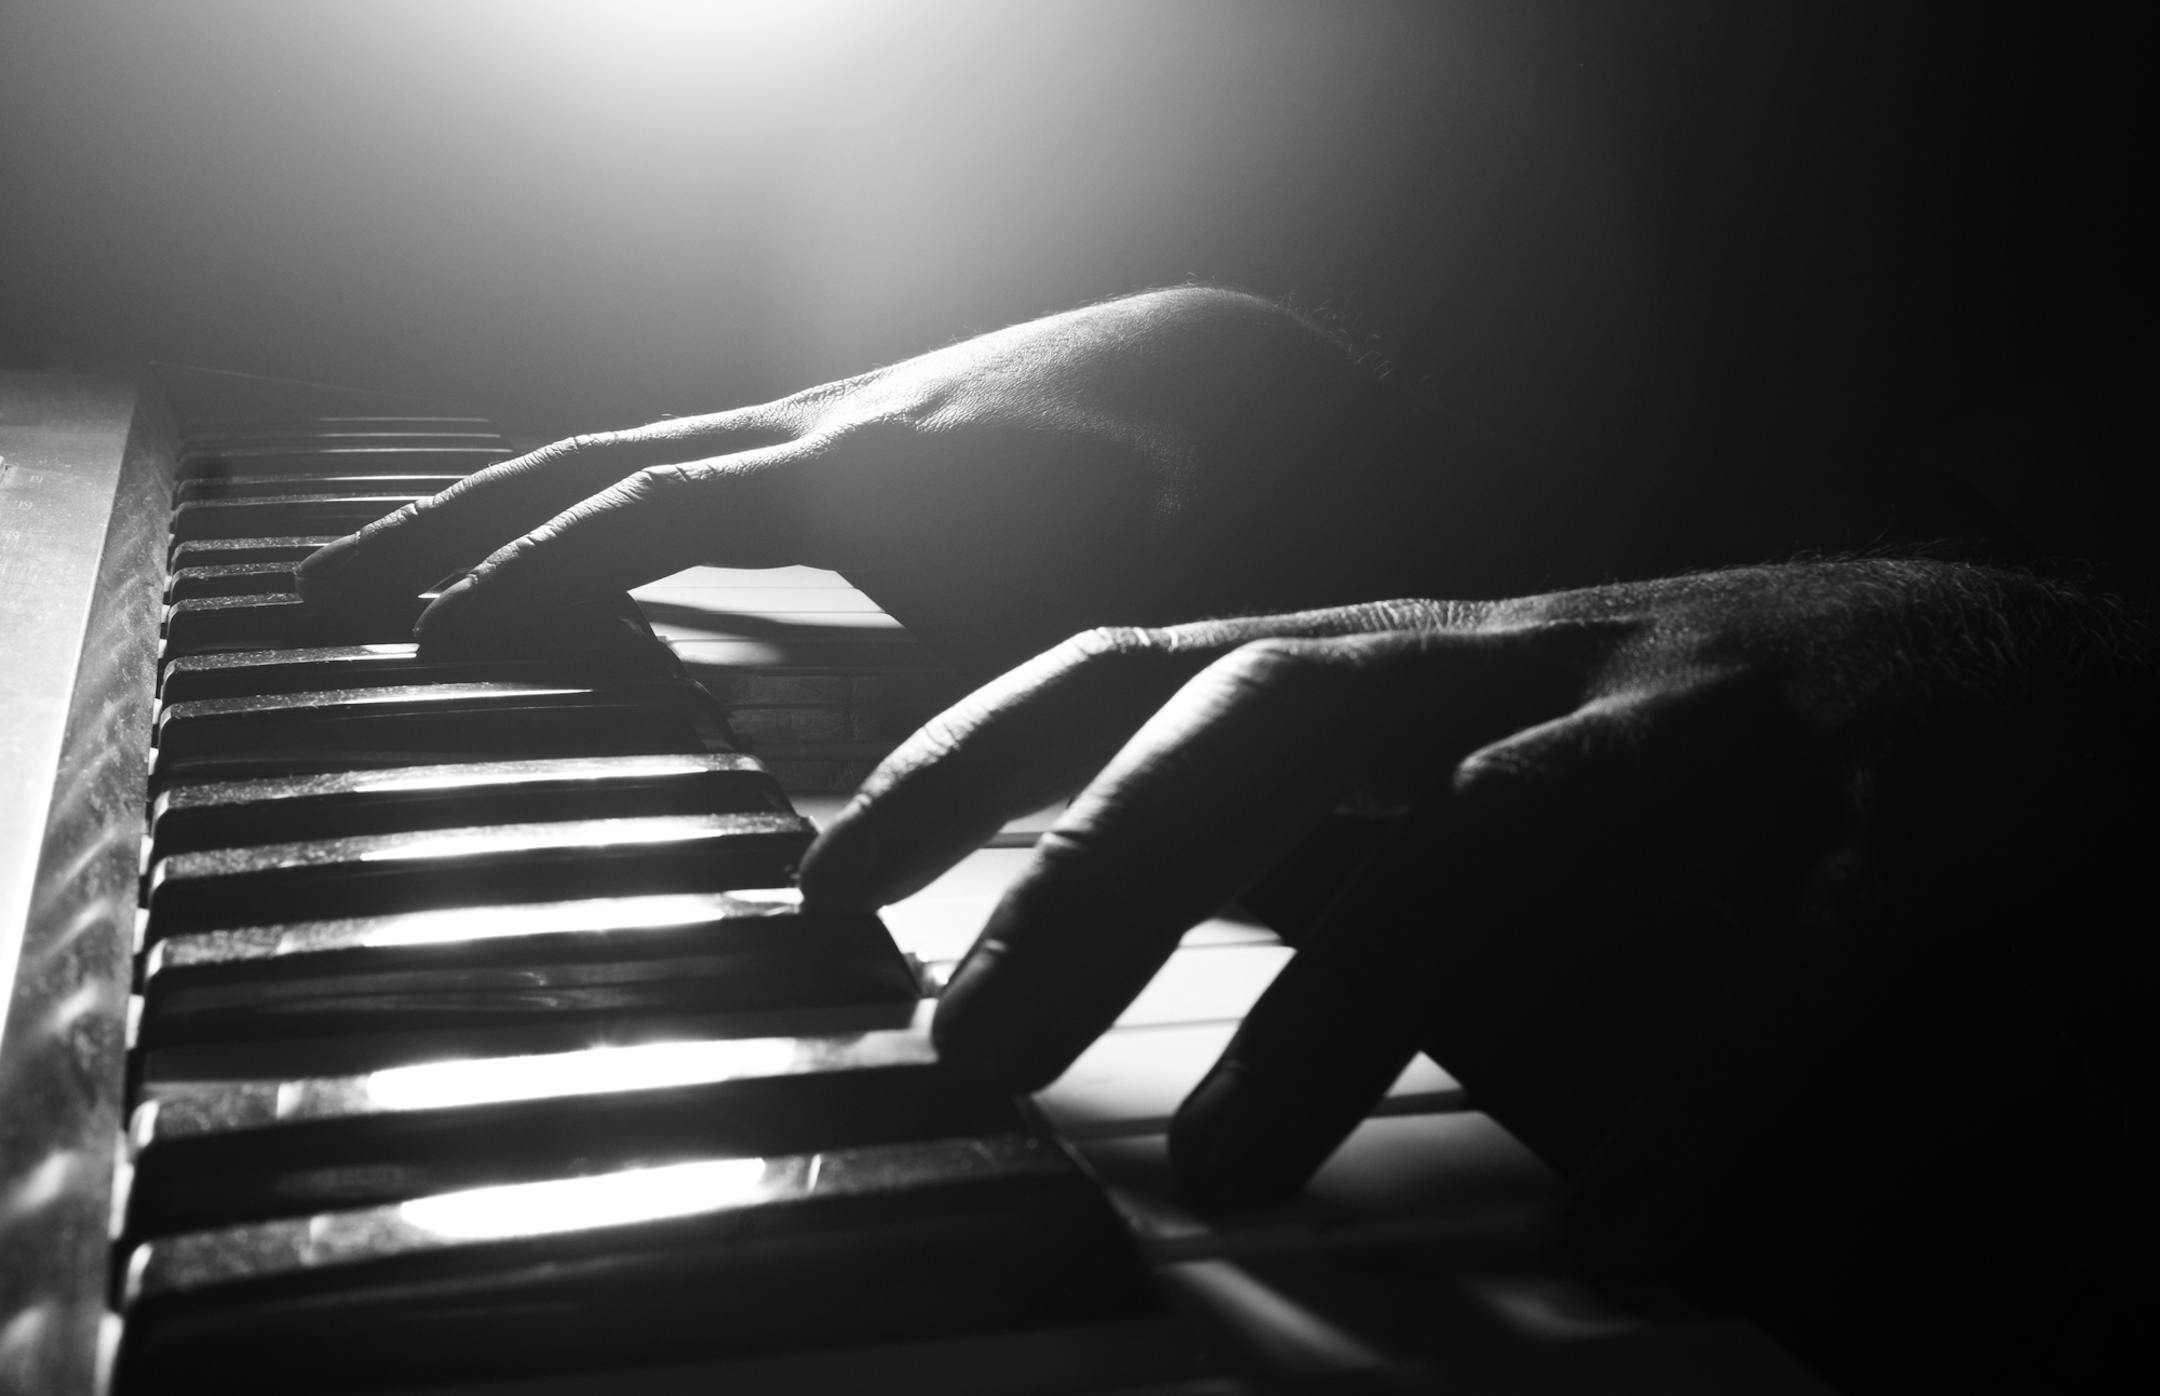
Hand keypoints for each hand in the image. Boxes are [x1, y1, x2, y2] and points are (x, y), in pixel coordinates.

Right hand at [295, 287, 1587, 673]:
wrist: (1244, 383)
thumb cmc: (1197, 502)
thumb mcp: (1110, 597)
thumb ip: (998, 656)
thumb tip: (912, 753)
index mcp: (863, 468)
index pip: (649, 507)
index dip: (535, 573)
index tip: (420, 637)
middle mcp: (819, 434)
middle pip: (597, 465)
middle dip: (457, 533)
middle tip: (317, 602)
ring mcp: (824, 432)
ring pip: (631, 463)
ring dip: (505, 526)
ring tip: (393, 589)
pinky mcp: (843, 453)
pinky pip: (686, 483)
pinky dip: (600, 530)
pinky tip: (566, 583)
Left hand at [797, 560, 2143, 1249]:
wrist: (1968, 682)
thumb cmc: (1653, 756)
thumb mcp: (1434, 776)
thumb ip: (1273, 839)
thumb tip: (1050, 936)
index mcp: (1390, 670)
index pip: (1135, 672)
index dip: (969, 766)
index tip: (822, 897)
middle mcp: (1500, 674)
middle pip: (1266, 720)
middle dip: (1097, 870)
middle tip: (965, 1051)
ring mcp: (1677, 732)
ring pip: (1490, 837)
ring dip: (1341, 1008)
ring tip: (1217, 1175)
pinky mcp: (1864, 823)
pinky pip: (1772, 959)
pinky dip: (1693, 1089)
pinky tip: (1628, 1230)